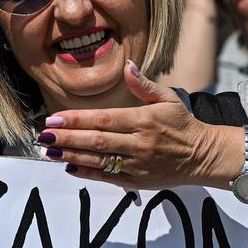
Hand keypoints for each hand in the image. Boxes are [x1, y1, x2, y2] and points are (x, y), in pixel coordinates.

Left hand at [37, 62, 234, 189]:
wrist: (205, 156)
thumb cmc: (183, 124)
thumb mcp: (168, 99)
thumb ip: (144, 85)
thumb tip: (129, 65)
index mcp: (143, 120)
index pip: (103, 119)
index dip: (76, 119)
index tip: (54, 119)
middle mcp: (139, 143)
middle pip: (96, 140)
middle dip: (67, 138)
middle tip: (43, 136)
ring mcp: (138, 164)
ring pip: (99, 160)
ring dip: (71, 156)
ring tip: (48, 152)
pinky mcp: (138, 181)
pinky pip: (108, 178)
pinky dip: (87, 173)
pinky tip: (68, 168)